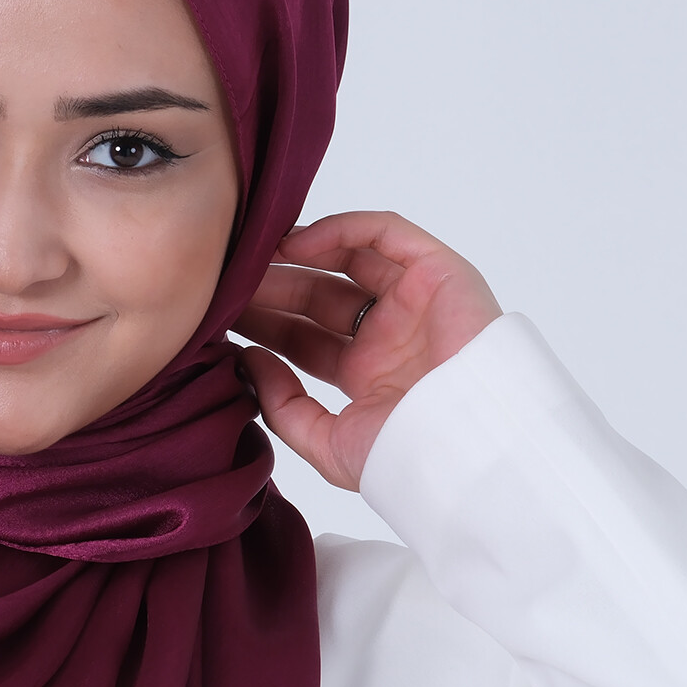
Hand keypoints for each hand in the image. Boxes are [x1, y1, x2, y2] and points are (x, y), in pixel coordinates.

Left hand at [235, 210, 502, 490]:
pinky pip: (386, 234)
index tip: (221, 317)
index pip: (304, 338)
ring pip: (347, 260)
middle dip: (272, 289)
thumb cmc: (407, 456)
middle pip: (318, 297)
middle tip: (227, 285)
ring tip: (254, 260)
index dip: (264, 324)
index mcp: (367, 375)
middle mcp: (389, 335)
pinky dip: (340, 230)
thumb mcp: (327, 441)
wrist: (465, 447)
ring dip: (298, 256)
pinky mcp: (438, 272)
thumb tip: (247, 363)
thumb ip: (283, 407)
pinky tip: (295, 245)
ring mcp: (414, 302)